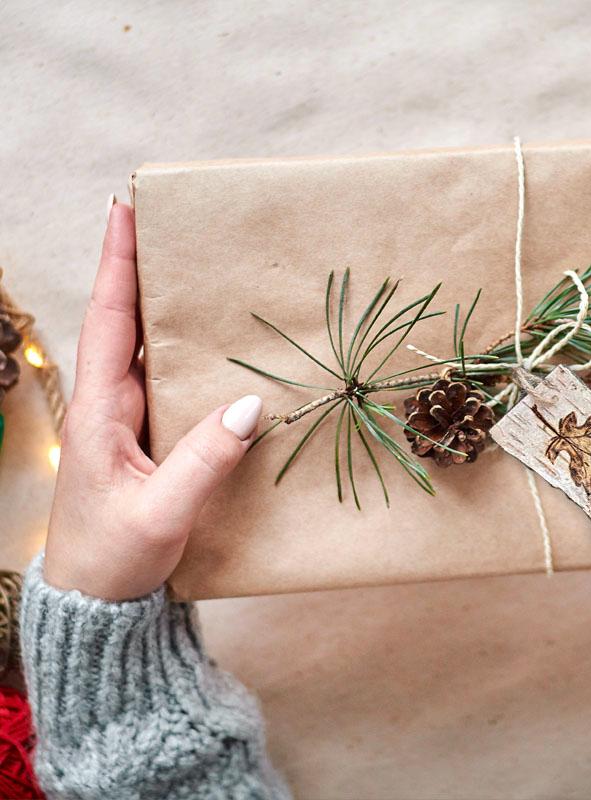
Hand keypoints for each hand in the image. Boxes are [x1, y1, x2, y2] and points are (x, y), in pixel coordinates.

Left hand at [43, 199, 262, 599]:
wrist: (95, 603)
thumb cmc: (114, 557)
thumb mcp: (162, 511)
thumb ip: (206, 459)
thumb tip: (251, 404)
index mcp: (101, 413)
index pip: (110, 321)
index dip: (118, 264)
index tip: (124, 211)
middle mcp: (109, 407)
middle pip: (124, 322)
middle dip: (141, 269)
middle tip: (166, 225)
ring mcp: (125, 424)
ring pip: (144, 350)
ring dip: (162, 307)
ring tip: (193, 269)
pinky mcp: (144, 442)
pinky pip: (164, 383)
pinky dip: (181, 353)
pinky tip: (209, 346)